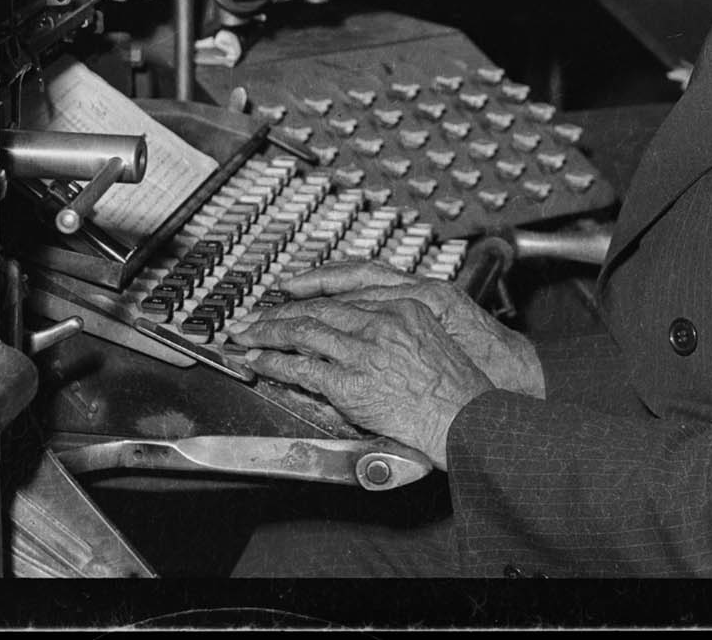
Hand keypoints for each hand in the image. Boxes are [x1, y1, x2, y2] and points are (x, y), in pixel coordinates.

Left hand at [278, 261, 544, 397]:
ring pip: (304, 333)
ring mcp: (364, 352)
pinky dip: (275, 362)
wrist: (467, 416)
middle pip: (318, 309)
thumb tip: (372, 328)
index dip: (313, 297)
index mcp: (402, 306)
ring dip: (268, 333)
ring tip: (245, 335)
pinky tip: (257, 361)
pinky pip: (303, 368)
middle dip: (280, 312)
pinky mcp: (351, 384)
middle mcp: (380, 322)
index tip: (290, 298)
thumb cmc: (458, 387)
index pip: (345, 296)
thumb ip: (401, 327)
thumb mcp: (433, 337)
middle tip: (252, 316)